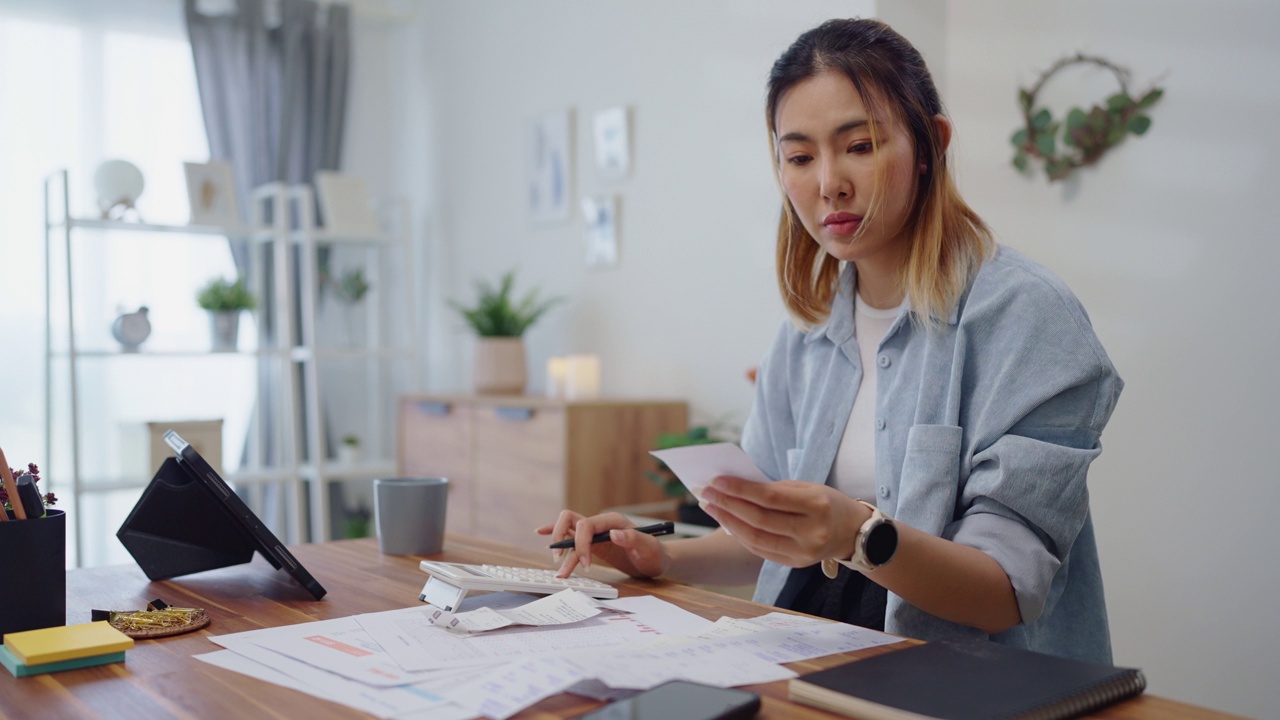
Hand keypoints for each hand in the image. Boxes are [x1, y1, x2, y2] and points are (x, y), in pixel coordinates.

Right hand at [535, 510, 669, 578]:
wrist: (656, 561)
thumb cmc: (654, 554)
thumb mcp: (648, 548)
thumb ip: (633, 539)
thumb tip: (614, 534)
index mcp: (612, 521)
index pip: (586, 525)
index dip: (581, 543)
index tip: (585, 565)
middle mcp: (601, 523)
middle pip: (570, 519)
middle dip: (561, 536)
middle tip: (560, 558)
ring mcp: (595, 533)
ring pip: (568, 531)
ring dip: (558, 545)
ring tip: (557, 569)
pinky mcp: (592, 543)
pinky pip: (571, 538)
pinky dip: (558, 538)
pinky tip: (542, 535)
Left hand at [699, 476, 868, 567]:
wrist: (853, 532)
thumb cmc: (826, 502)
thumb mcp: (808, 487)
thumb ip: (774, 489)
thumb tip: (735, 486)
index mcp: (817, 505)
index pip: (769, 498)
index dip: (740, 489)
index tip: (716, 480)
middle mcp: (812, 532)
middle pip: (759, 519)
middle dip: (728, 504)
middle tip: (706, 492)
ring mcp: (804, 552)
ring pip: (756, 538)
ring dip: (729, 521)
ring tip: (711, 507)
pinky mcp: (796, 564)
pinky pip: (761, 550)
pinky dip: (741, 536)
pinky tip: (728, 523)